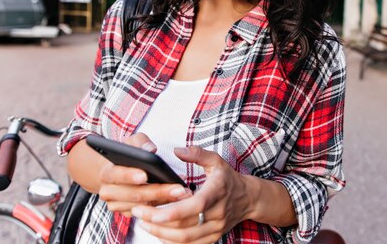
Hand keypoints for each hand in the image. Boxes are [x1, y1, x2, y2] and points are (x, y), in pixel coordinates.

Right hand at [97, 134, 192, 216]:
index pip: (116, 174)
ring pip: (143, 206)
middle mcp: (108, 192)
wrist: (118, 173)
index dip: (130, 175)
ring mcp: (117, 205)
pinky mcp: (127, 214)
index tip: (145, 175)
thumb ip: (142, 143)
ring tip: (183, 193)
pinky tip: (178, 199)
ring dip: (165, 200)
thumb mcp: (133, 143)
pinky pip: (147, 213)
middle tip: (179, 188)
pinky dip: (163, 205)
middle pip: (134, 194)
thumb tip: (151, 149)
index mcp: (107, 172)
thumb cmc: (129, 155)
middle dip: (158, 191)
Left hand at [131, 146, 253, 243]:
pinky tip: (158, 232)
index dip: (170, 211)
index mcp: (217, 192)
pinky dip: (171, 241)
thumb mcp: (216, 160)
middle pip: (184, 226)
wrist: (248, 198)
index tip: (148, 207)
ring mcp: (216, 228)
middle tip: (138, 212)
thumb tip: (177, 151)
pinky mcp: (213, 238)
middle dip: (157, 222)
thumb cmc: (227, 178)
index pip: (194, 206)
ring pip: (185, 239)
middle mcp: (218, 213)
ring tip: (143, 222)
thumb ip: (197, 154)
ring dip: (161, 233)